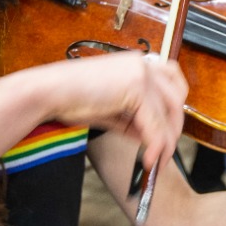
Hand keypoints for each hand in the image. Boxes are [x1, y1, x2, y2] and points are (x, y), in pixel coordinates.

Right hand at [40, 52, 187, 171]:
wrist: (48, 92)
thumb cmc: (71, 98)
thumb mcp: (111, 110)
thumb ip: (133, 121)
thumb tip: (152, 138)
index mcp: (136, 63)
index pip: (172, 84)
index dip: (174, 111)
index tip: (168, 133)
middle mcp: (143, 64)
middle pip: (177, 99)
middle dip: (174, 129)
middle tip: (165, 153)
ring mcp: (142, 74)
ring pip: (168, 115)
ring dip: (166, 143)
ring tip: (156, 162)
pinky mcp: (137, 88)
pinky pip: (154, 125)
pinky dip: (155, 146)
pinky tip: (149, 160)